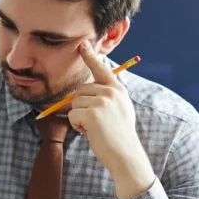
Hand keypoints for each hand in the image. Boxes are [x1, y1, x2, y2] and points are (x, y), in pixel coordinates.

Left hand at [68, 42, 155, 198]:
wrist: (125, 155)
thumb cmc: (119, 136)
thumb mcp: (120, 110)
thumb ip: (107, 96)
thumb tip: (84, 91)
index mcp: (118, 89)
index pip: (101, 69)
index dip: (90, 56)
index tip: (83, 44)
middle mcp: (111, 92)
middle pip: (80, 90)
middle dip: (81, 106)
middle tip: (94, 122)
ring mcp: (102, 102)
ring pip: (75, 103)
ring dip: (79, 117)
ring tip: (94, 128)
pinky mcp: (93, 113)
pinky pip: (73, 115)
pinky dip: (77, 126)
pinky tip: (90, 132)